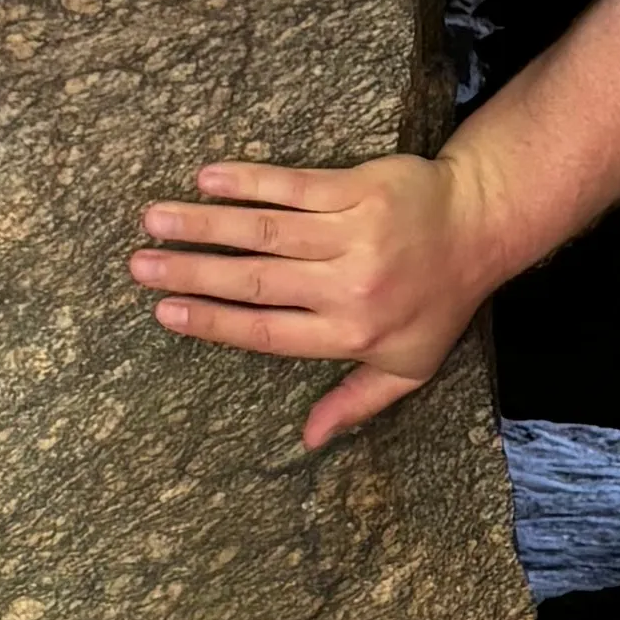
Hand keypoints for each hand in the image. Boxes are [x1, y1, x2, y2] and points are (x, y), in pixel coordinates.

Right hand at [127, 152, 502, 454]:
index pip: (267, 331)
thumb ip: (357, 401)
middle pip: (255, 282)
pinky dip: (248, 181)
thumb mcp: (408, 366)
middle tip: (140, 268)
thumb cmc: (439, 302)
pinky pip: (293, 185)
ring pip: (264, 231)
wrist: (480, 227)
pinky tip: (206, 178)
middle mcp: (349, 286)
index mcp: (352, 333)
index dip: (212, 323)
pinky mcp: (357, 188)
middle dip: (191, 275)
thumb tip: (311, 441)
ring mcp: (352, 234)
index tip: (165, 313)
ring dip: (204, 224)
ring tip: (153, 220)